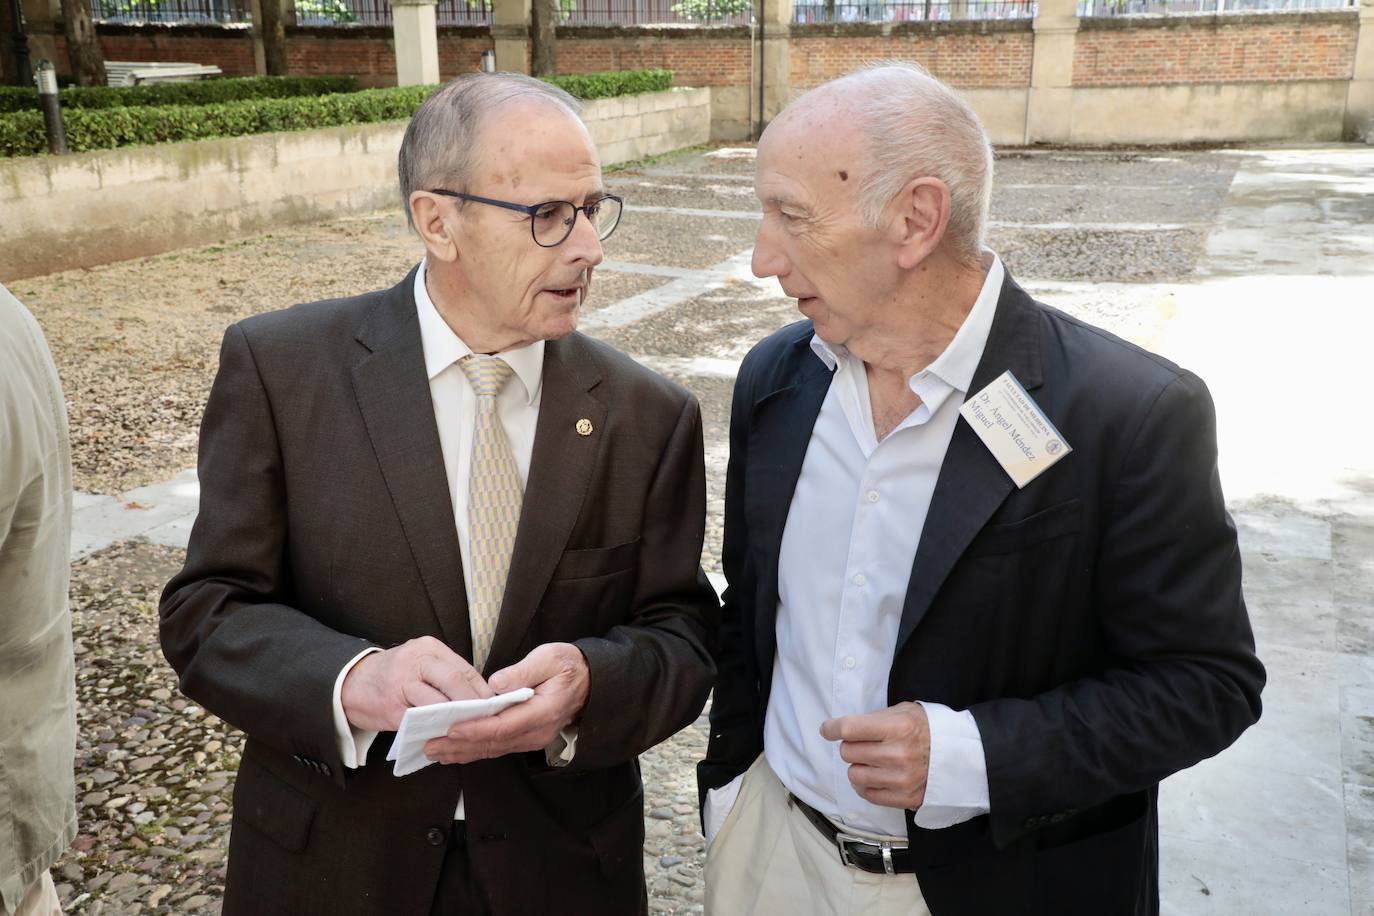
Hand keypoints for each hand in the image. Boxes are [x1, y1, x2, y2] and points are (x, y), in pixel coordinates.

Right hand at [340, 636, 492, 732]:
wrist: (350, 683)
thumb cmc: (394, 676)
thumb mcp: (419, 663)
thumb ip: (446, 674)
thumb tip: (480, 696)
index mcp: (427, 648)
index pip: (463, 668)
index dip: (482, 689)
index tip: (496, 705)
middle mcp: (415, 661)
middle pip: (454, 680)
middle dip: (474, 702)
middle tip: (488, 719)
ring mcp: (401, 684)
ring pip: (438, 702)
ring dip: (457, 718)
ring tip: (471, 729)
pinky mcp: (392, 708)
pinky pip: (420, 720)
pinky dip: (435, 729)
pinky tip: (446, 736)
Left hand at [424, 642, 589, 764]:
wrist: (589, 681)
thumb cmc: (568, 666)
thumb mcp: (549, 658)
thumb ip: (523, 671)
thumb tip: (495, 684)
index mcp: (543, 712)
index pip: (503, 726)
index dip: (475, 729)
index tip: (450, 728)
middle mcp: (537, 732)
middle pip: (493, 743)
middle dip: (459, 745)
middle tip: (429, 745)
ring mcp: (532, 739)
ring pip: (492, 749)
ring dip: (462, 751)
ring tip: (434, 751)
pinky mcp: (526, 739)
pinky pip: (497, 747)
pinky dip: (474, 749)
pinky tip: (454, 751)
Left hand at [820, 702, 929, 809]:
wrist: (960, 754)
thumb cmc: (927, 729)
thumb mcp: (903, 712)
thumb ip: (874, 719)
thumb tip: (841, 729)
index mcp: (898, 727)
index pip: (849, 729)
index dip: (832, 728)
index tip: (827, 730)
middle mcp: (898, 754)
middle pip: (848, 752)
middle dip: (851, 746)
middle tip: (864, 744)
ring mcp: (902, 779)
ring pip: (854, 775)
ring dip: (858, 767)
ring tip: (872, 761)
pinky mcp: (905, 798)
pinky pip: (868, 794)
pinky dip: (867, 785)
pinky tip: (877, 776)